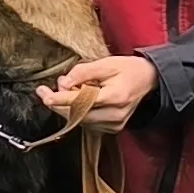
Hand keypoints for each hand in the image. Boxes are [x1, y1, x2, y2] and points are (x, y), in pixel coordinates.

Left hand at [38, 55, 158, 130]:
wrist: (148, 80)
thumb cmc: (128, 69)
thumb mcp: (106, 63)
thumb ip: (83, 72)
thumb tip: (63, 83)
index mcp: (115, 96)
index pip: (82, 101)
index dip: (61, 99)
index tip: (45, 96)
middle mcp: (115, 115)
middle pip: (77, 115)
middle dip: (58, 103)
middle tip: (45, 91)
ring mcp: (114, 124)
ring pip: (80, 121)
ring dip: (67, 107)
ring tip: (69, 88)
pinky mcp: (112, 129)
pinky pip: (87, 123)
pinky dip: (78, 112)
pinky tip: (80, 99)